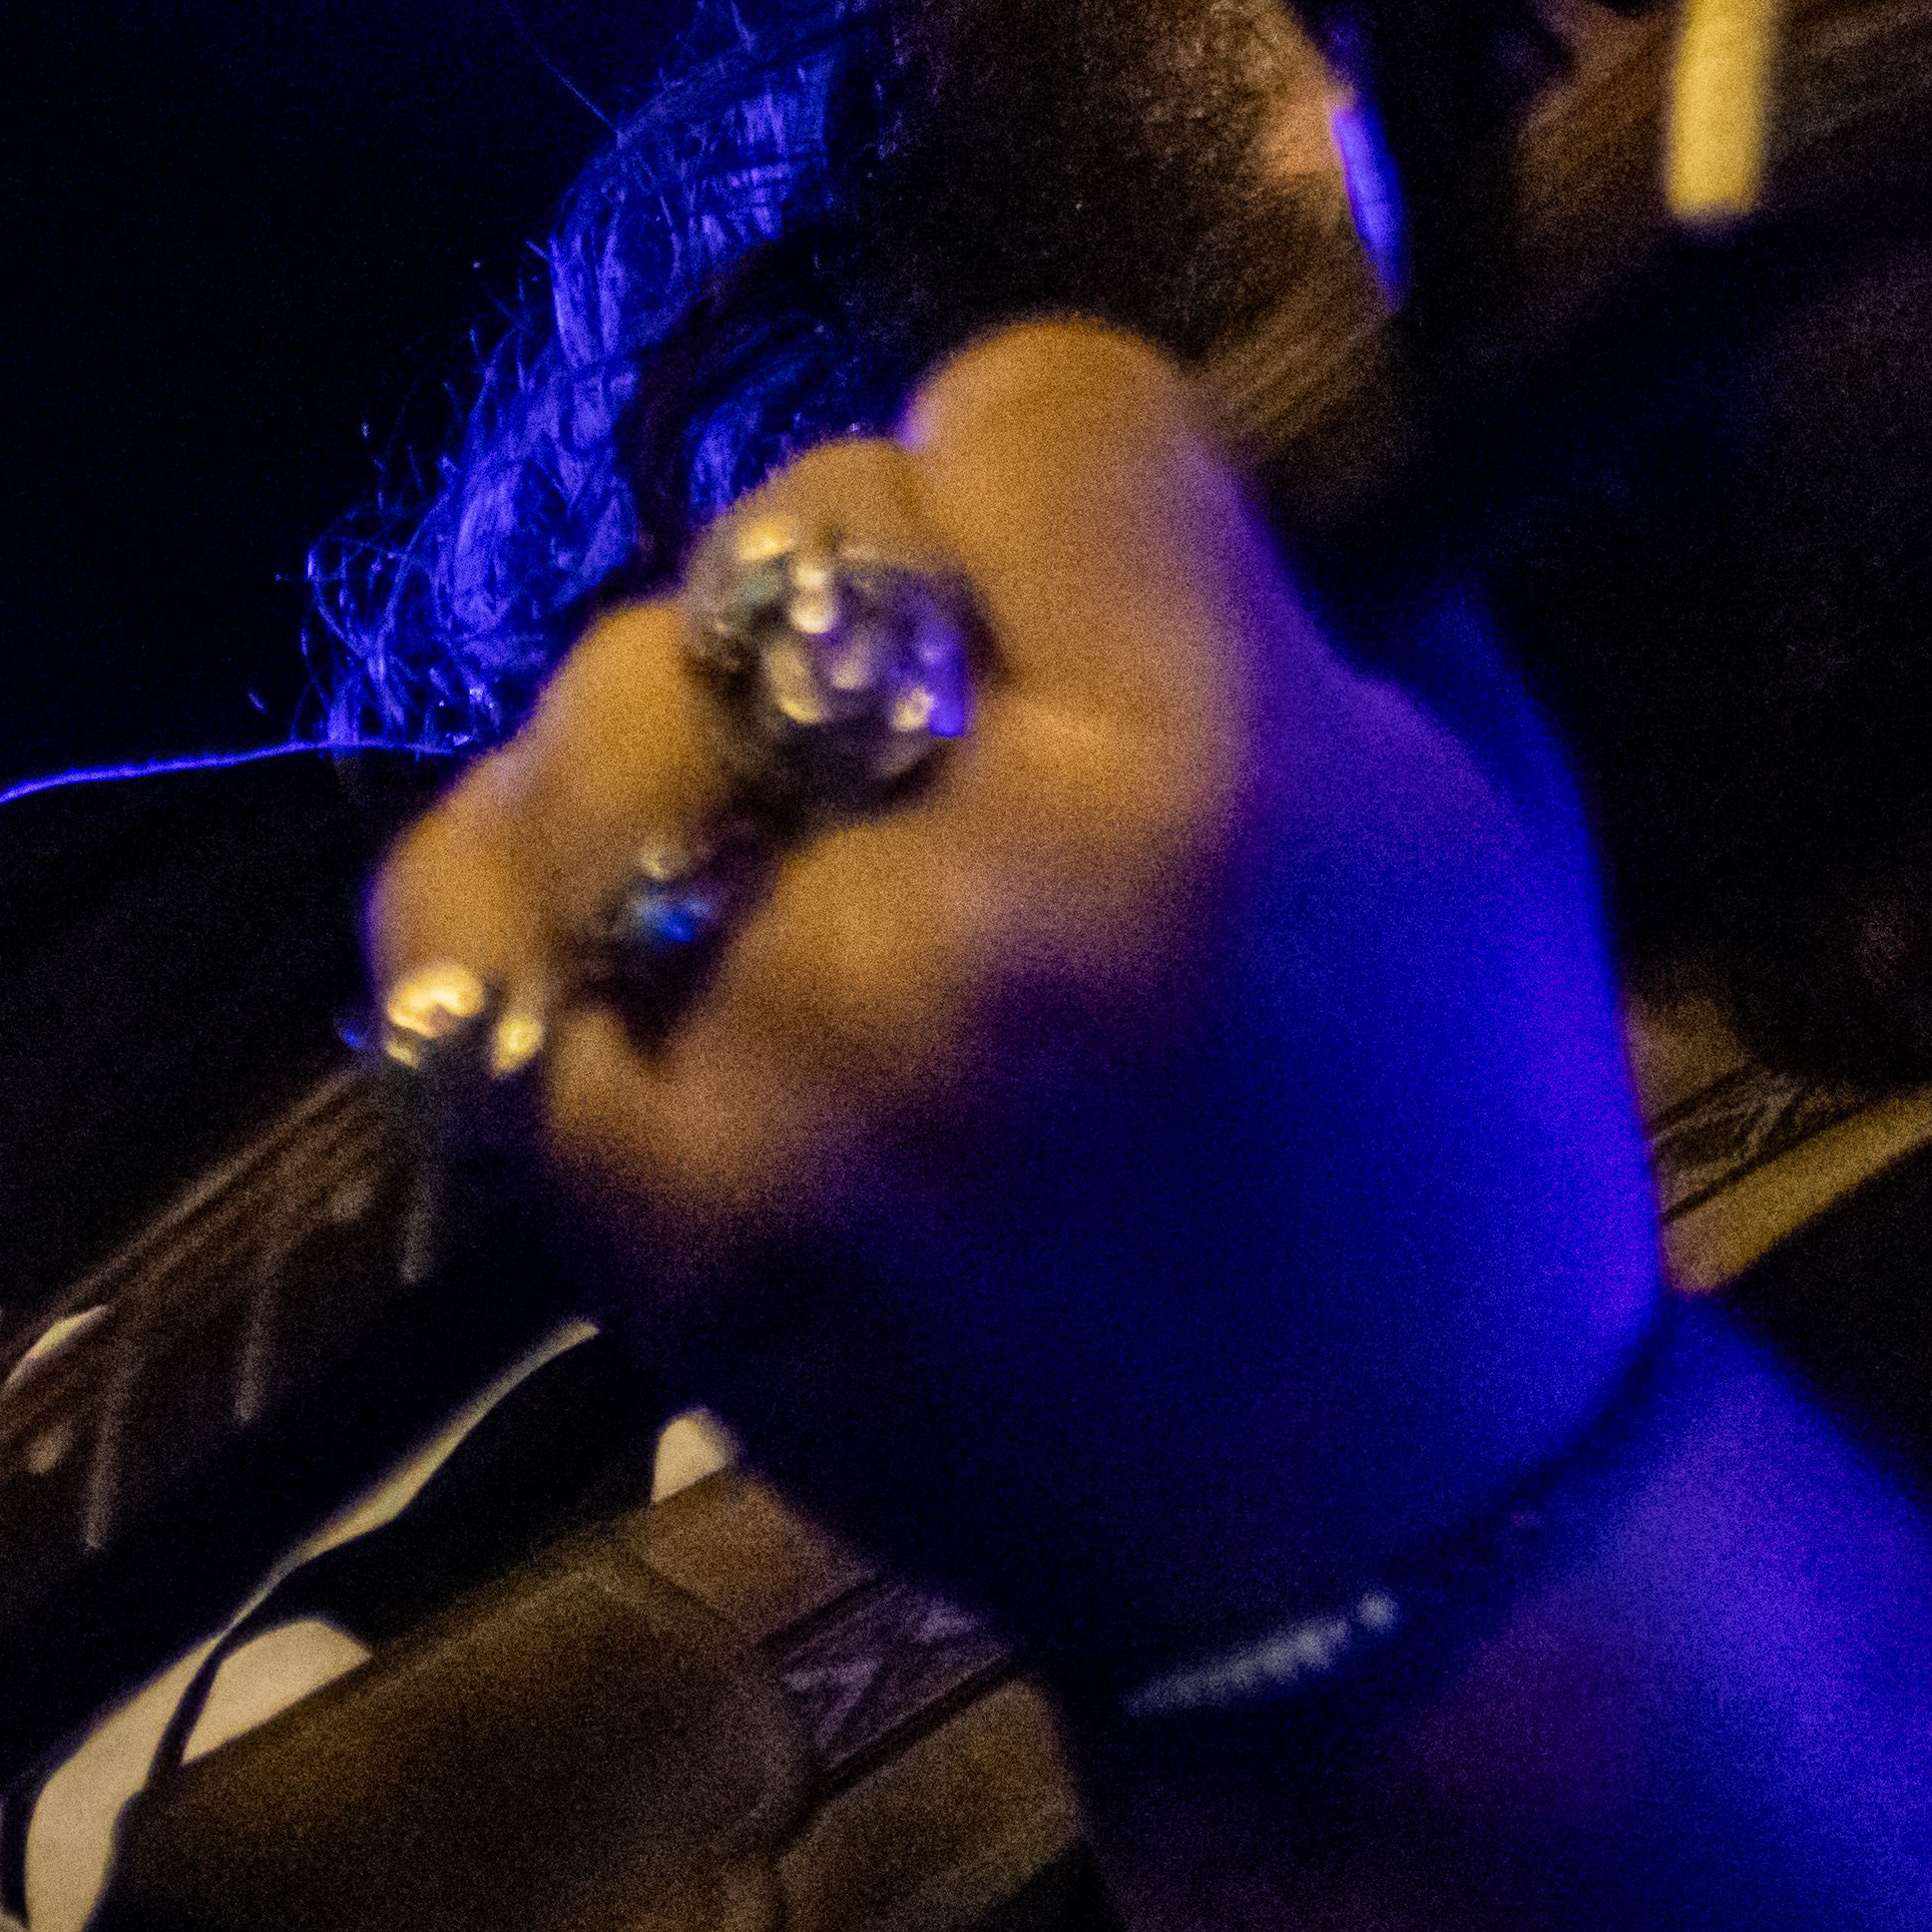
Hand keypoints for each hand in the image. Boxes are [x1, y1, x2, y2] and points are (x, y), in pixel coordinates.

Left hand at [364, 318, 1665, 1669]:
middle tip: (944, 686)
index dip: (1067, 451)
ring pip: (599, 707)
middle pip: (792, 533)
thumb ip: (1300, 560)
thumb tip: (1138, 389)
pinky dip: (524, 884)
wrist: (1372, 1542)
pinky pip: (454, 942)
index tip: (1097, 539)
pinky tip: (630, 907)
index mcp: (1215, 781)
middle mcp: (968, 910)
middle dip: (878, 571)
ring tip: (789, 809)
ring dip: (689, 723)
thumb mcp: (1477, 796)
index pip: (1026, 403)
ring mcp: (771, 1074)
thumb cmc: (1455, 1141)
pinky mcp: (635, 1218)